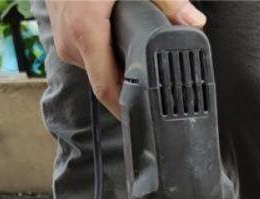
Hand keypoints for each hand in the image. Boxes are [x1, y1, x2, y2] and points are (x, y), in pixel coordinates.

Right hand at [46, 0, 205, 117]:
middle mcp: (70, 41)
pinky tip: (122, 48)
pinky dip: (107, 56)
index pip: (107, 90)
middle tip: (158, 92)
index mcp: (85, 31)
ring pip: (98, 70)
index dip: (128, 111)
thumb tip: (195, 23)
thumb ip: (167, 1)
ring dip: (120, 70)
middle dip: (132, 88)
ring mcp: (63, 39)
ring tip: (141, 65)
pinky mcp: (64, 34)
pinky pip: (90, 56)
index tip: (147, 125)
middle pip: (106, 82)